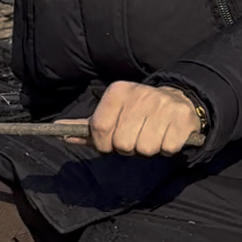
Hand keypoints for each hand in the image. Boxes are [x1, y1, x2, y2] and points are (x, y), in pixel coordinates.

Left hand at [88, 82, 202, 156]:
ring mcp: (164, 105)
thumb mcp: (111, 114)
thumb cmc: (137, 113)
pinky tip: (166, 136)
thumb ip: (86, 126)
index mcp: (118, 91)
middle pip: (122, 143)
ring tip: (152, 136)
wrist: (178, 101)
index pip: (99, 128)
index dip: (103, 143)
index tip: (110, 143)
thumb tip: (58, 132)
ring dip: (147, 150)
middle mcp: (141, 94)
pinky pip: (167, 149)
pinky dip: (166, 149)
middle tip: (135, 137)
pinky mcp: (182, 118)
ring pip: (145, 149)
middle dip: (127, 148)